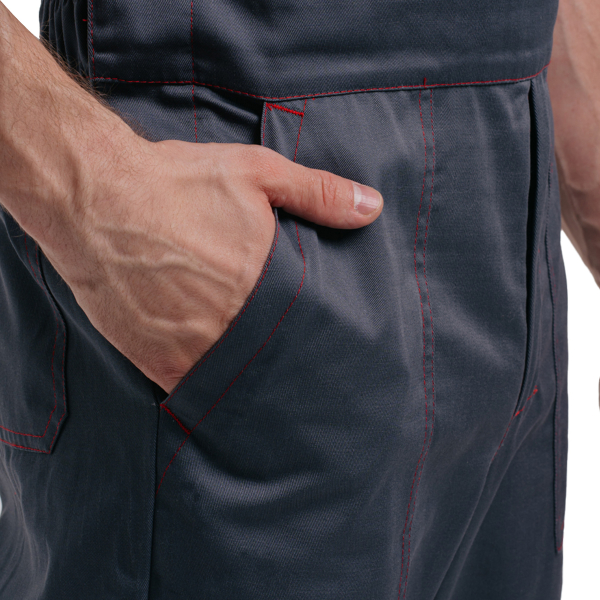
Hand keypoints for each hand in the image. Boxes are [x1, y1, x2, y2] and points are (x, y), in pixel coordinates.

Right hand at [0, 4, 381, 392]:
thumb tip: (372, 207)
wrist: (95, 195)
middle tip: (304, 383)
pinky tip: (217, 384)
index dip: (315, 340)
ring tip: (266, 391)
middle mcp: (229, 323)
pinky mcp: (154, 358)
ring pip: (235, 379)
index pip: (305, 330)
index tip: (328, 354)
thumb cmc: (176, 182)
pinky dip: (207, 387)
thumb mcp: (256, 174)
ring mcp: (190, 346)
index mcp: (261, 285)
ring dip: (248, 380)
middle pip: (271, 359)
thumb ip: (318, 194)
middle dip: (285, 363)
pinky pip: (191, 388)